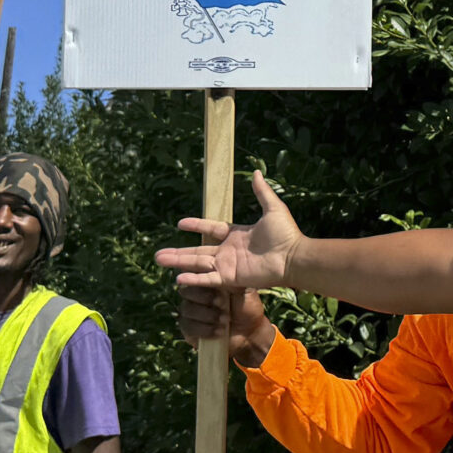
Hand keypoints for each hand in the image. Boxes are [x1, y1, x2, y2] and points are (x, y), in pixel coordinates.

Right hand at [160, 170, 304, 293]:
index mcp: (236, 235)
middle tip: (158, 254)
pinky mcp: (231, 277)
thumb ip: (262, 192)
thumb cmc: (286, 234)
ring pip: (197, 264)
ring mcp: (228, 265)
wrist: (294, 257)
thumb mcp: (273, 208)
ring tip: (159, 261)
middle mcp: (229, 251)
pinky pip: (208, 279)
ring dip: (179, 263)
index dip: (196, 225)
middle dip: (178, 253)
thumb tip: (257, 172)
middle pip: (197, 251)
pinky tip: (178, 279)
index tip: (180, 223)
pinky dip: (194, 279)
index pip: (211, 229)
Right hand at [177, 280, 276, 369]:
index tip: (213, 284)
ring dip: (207, 315)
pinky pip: (188, 326)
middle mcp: (194, 295)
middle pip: (186, 291)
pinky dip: (205, 329)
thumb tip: (220, 266)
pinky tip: (220, 331)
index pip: (192, 274)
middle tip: (222, 303)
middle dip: (204, 297)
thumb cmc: (246, 307)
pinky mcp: (188, 329)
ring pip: (187, 309)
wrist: (249, 332)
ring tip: (225, 319)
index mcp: (205, 281)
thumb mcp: (243, 290)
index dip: (197, 276)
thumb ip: (230, 279)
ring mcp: (190, 312)